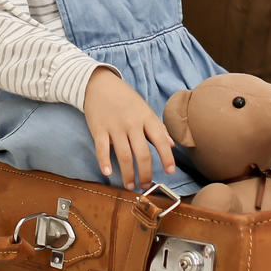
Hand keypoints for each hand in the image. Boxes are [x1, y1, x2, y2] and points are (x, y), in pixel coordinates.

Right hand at [83, 69, 177, 190]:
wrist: (100, 84)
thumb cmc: (125, 98)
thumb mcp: (145, 109)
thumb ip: (158, 127)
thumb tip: (172, 145)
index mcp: (146, 117)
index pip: (160, 140)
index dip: (167, 157)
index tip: (170, 171)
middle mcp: (132, 123)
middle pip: (142, 153)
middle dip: (146, 173)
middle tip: (146, 185)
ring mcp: (115, 127)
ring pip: (124, 155)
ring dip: (128, 174)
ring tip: (130, 186)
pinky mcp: (99, 129)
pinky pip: (102, 149)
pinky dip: (105, 162)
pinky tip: (108, 173)